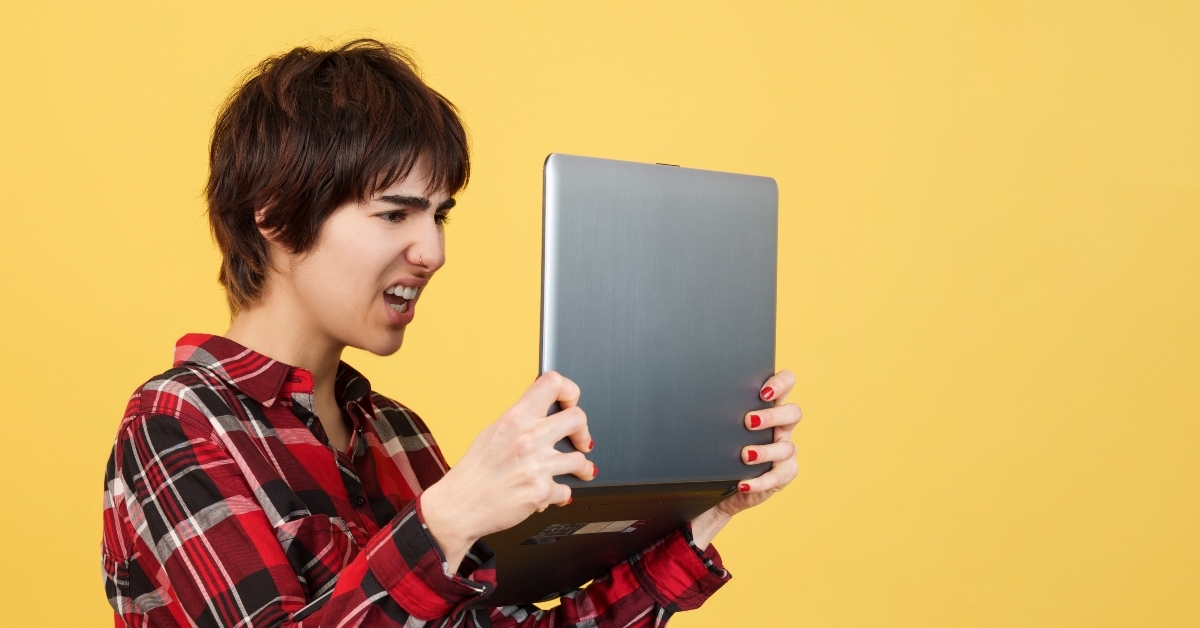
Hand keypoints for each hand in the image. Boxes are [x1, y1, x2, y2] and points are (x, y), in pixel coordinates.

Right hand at [420, 371, 597, 569]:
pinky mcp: (541, 492)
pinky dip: (562, 495)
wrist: (460, 506)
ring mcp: (536, 465)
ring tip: (582, 470)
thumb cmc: (474, 472)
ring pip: (580, 459)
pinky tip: (555, 493)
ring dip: (583, 468)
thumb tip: (543, 412)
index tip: (570, 403)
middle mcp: (528, 438)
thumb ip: (520, 420)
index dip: (569, 391)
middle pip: (577, 418)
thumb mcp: (492, 432)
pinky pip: (566, 491)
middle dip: (583, 432)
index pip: (553, 384)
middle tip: (582, 441)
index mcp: (515, 418)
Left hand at [691, 369, 800, 548]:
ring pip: (787, 447)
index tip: (763, 392)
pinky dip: (760, 481)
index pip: (786, 384)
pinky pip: (778, 477)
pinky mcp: (783, 475)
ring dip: (764, 451)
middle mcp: (782, 426)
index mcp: (769, 407)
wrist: (718, 487)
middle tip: (748, 421)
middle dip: (772, 415)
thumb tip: (687, 395)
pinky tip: (743, 483)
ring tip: (744, 455)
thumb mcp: (716, 427)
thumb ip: (714, 411)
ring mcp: (785, 451)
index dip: (781, 383)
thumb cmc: (718, 450)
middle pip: (794, 412)